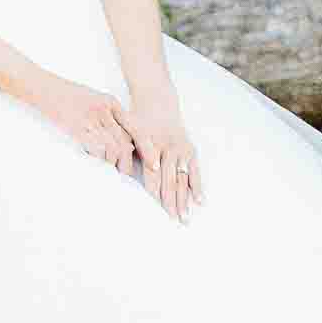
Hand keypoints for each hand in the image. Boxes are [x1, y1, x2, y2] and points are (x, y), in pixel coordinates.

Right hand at [27, 72, 137, 176]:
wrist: (43, 87)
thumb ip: (109, 117)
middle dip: (128, 162)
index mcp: (111, 103)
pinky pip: (96, 148)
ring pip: (113, 147)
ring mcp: (91, 118)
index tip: (154, 163)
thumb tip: (123, 142)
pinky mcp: (76, 127)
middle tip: (124, 174)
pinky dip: (99, 158)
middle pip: (125, 141)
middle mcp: (104, 110)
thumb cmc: (67, 96)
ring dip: (112, 163)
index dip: (147, 147)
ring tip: (109, 170)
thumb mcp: (94, 100)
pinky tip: (95, 161)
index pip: (136, 128)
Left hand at [120, 86, 202, 221]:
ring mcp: (182, 150)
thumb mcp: (129, 131)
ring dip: (184, 199)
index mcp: (153, 144)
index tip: (154, 205)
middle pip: (170, 179)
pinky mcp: (191, 151)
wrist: (157, 103)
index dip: (154, 189)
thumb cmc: (139, 121)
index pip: (153, 172)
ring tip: (185, 217)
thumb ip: (126, 149)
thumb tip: (121, 171)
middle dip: (171, 201)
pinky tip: (200, 201)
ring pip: (183, 178)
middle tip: (172, 219)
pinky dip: (198, 187)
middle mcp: (170, 148)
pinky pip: (195, 171)